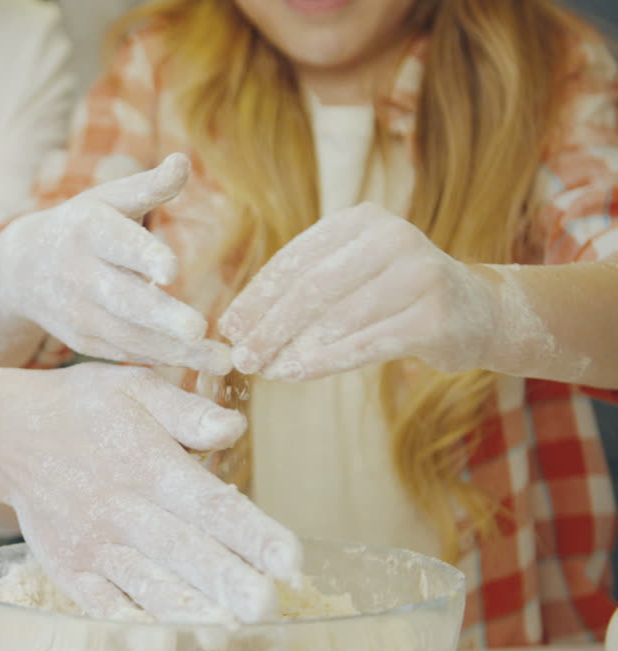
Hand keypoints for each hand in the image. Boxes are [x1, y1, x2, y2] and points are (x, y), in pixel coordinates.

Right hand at [0, 154, 232, 373]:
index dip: (143, 257)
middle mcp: (80, 274)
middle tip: (199, 328)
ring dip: (175, 350)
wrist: (22, 271)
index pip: (118, 244)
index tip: (172, 271)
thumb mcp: (108, 199)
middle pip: (123, 299)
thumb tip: (183, 162)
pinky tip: (197, 364)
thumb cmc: (83, 226)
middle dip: (160, 316)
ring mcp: (79, 312)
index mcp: (89, 231)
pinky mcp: (83, 341)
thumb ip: (149, 187)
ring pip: (129, 335)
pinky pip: (124, 352)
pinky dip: (159, 360)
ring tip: (220, 361)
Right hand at [0, 363, 300, 622]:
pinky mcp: (69, 568)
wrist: (9, 432)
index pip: (211, 503)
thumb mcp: (134, 386)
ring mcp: (94, 543)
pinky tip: (159, 647)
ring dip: (184, 610)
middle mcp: (124, 507)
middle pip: (184, 551)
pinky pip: (101, 604)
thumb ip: (185, 410)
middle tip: (265, 607)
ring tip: (221, 633)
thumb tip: (233, 427)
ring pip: (145, 583)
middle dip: (227, 581)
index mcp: (150, 464)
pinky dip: (129, 626)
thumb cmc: (85, 408)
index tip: (290, 560)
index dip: (253, 533)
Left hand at [219, 203, 497, 380]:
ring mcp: (418, 274)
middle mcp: (392, 237)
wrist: (478, 312)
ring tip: (263, 371)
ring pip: (337, 318)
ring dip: (292, 348)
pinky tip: (295, 374)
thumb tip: (237, 326)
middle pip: (312, 288)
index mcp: (362, 219)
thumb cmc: (395, 295)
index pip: (296, 259)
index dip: (257, 296)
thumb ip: (302, 288)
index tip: (228, 328)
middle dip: (270, 326)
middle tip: (240, 358)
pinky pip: (366, 344)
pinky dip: (325, 361)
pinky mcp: (434, 316)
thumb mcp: (351, 274)